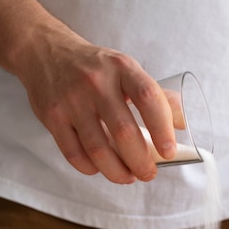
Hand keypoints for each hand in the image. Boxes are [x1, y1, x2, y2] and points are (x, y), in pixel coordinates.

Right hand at [19, 26, 176, 183]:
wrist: (46, 51)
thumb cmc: (96, 67)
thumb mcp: (127, 69)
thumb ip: (154, 95)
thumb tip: (182, 124)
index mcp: (122, 68)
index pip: (148, 98)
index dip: (162, 129)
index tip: (169, 152)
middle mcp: (96, 82)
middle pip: (124, 132)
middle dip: (141, 162)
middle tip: (149, 174)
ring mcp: (71, 100)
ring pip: (98, 149)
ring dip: (117, 171)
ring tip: (128, 177)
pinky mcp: (52, 116)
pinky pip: (73, 153)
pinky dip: (90, 168)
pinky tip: (100, 169)